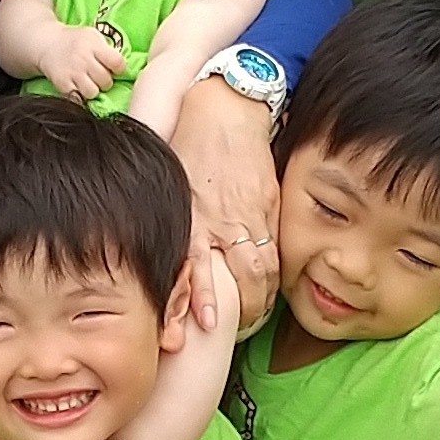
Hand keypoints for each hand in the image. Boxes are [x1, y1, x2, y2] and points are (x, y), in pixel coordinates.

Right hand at [39, 22, 124, 104]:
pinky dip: (80, 96)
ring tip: (89, 84)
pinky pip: (77, 98)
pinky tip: (78, 89)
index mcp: (93, 45)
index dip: (119, 68)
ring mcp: (72, 72)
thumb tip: (120, 65)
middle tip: (99, 77)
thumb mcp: (92, 35)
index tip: (114, 68)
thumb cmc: (75, 40)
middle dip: (105, 81)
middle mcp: (83, 59)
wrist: (48, 43)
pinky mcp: (62, 84)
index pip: (116, 62)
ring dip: (93, 90)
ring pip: (92, 92)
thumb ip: (106, 48)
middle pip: (105, 80)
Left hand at [170, 81, 279, 332]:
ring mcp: (250, 215)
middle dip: (242, 310)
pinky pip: (276, 248)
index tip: (198, 327)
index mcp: (194, 218)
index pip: (196, 270)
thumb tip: (163, 256)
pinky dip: (275, 274)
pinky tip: (271, 289)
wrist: (226, 111)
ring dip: (262, 298)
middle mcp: (222, 222)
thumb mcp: (173, 186)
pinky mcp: (269, 206)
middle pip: (240, 279)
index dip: (198, 302)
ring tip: (256, 316)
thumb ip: (174, 223)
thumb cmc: (191, 147)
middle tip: (236, 329)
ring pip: (263, 269)